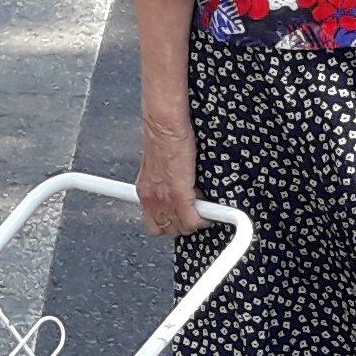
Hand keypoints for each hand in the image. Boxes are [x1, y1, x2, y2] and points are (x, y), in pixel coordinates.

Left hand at [138, 118, 202, 235]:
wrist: (164, 126)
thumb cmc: (163, 138)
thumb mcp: (158, 168)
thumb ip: (164, 184)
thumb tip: (177, 190)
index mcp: (145, 193)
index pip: (155, 224)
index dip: (172, 223)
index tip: (182, 217)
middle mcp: (152, 199)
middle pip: (168, 229)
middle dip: (183, 224)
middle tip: (194, 213)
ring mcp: (165, 199)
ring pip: (180, 228)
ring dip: (193, 221)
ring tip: (201, 208)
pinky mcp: (179, 195)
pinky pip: (193, 220)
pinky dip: (203, 219)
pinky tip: (210, 210)